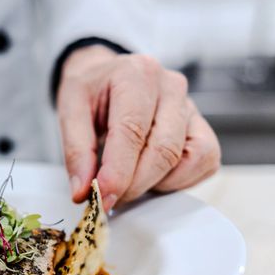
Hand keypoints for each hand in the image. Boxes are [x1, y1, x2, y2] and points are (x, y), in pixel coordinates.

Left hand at [57, 46, 220, 210]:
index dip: (118, 171)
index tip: (102, 197)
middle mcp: (171, 87)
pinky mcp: (201, 128)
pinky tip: (152, 177)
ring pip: (188, 159)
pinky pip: (204, 163)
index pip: (132, 131)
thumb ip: (76, 153)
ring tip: (129, 182)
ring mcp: (191, 107)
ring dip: (157, 184)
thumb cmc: (91, 92)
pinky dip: (179, 181)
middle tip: (109, 198)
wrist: (107, 78)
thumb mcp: (69, 111)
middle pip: (164, 150)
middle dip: (135, 184)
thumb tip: (83, 192)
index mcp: (136, 75)